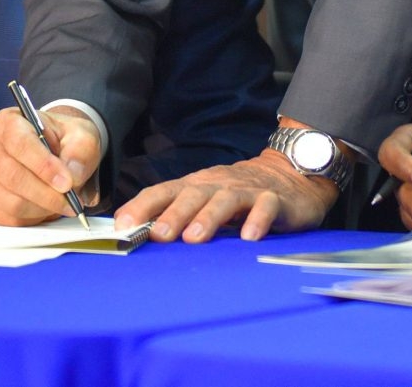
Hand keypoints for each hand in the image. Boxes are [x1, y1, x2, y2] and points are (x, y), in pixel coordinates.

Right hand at [0, 105, 101, 225]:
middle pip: (13, 177)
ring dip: (41, 209)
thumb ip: (80, 152)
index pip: (20, 143)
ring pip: (11, 202)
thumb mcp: (81, 136)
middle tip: (71, 201)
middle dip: (47, 195)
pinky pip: (7, 217)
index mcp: (10, 122)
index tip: (67, 183)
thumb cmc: (63, 139)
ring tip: (61, 204)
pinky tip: (45, 208)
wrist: (54, 149)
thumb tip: (72, 175)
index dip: (44, 166)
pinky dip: (31, 218)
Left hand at [115, 151, 340, 243]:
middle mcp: (218, 185)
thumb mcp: (205, 199)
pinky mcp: (275, 200)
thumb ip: (176, 213)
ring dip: (208, 217)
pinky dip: (257, 220)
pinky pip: (265, 207)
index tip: (122, 225)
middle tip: (158, 235)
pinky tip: (249, 237)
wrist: (289, 173)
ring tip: (195, 238)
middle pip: (192, 195)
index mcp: (196, 185)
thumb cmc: (237, 192)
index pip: (164, 191)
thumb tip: (134, 232)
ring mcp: (247, 191)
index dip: (142, 206)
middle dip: (173, 214)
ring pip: (225, 200)